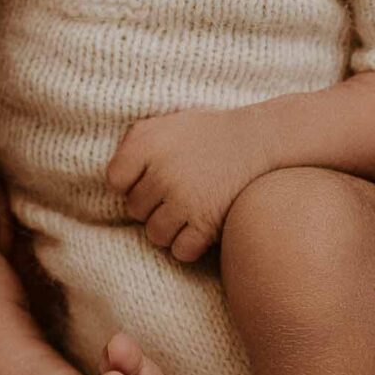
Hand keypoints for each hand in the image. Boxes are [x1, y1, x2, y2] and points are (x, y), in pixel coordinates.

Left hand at [106, 107, 264, 262]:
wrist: (261, 140)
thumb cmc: (209, 134)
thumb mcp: (167, 123)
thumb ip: (135, 142)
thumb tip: (113, 177)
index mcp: (146, 142)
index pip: (115, 181)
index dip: (133, 181)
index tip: (153, 175)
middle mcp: (160, 172)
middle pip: (134, 210)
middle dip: (154, 204)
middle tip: (180, 190)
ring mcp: (182, 200)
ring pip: (155, 235)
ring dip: (169, 228)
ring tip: (189, 210)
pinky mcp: (205, 224)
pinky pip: (181, 251)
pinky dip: (189, 245)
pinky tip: (200, 228)